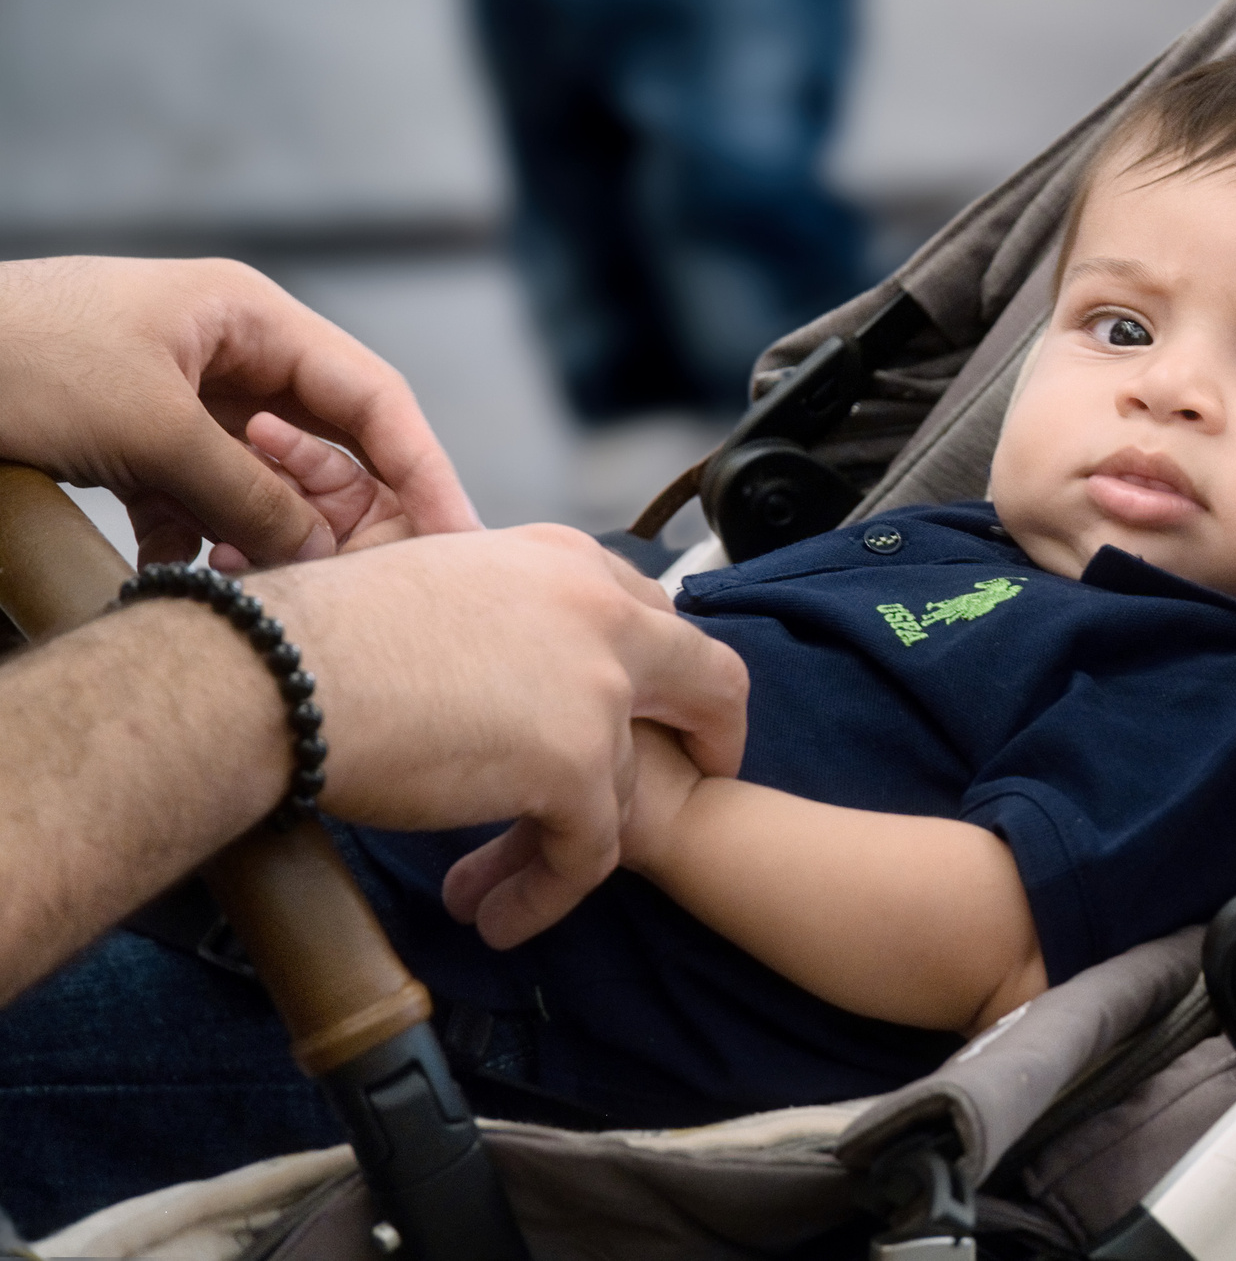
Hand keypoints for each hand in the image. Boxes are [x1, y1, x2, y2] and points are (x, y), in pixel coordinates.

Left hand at [0, 256, 478, 567]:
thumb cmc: (19, 365)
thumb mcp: (150, 434)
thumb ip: (249, 495)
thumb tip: (324, 556)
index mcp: (253, 315)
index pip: (374, 395)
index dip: (424, 467)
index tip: (460, 536)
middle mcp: (229, 351)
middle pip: (327, 441)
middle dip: (341, 514)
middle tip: (361, 582)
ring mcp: (182, 394)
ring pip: (262, 479)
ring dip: (264, 536)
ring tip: (255, 586)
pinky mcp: (135, 438)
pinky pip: (200, 497)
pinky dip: (199, 541)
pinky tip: (180, 575)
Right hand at [246, 525, 747, 948]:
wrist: (280, 674)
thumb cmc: (320, 639)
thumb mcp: (439, 591)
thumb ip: (502, 620)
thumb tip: (506, 672)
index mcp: (562, 559)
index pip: (646, 614)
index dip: (654, 670)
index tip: (646, 709)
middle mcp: (599, 610)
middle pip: (708, 679)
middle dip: (714, 734)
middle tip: (706, 773)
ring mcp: (598, 687)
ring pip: (625, 787)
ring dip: (570, 845)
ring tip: (505, 889)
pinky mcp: (578, 762)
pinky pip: (588, 851)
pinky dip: (548, 893)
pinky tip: (503, 917)